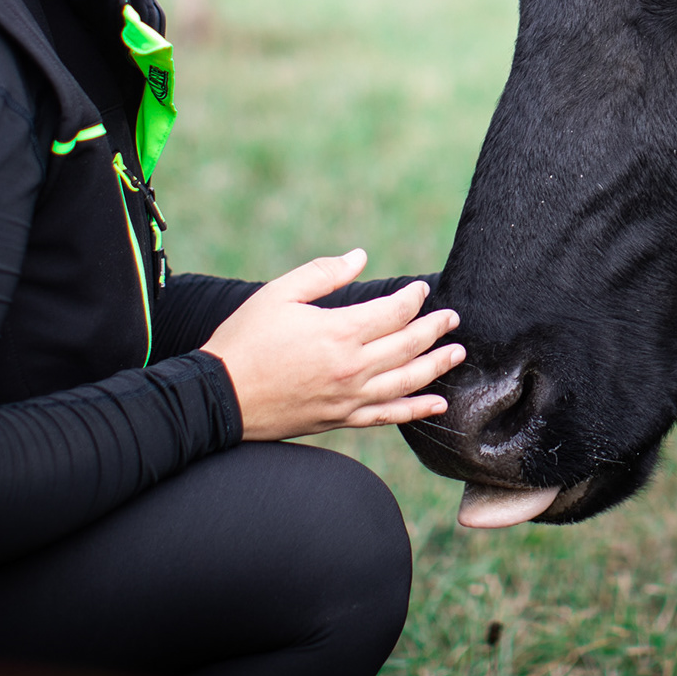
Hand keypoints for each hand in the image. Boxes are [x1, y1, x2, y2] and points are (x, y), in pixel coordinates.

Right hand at [202, 248, 464, 440]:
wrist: (219, 397)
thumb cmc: (245, 340)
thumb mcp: (279, 294)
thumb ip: (324, 273)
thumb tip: (360, 256)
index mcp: (338, 331)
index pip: (392, 312)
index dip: (412, 299)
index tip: (421, 290)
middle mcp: (352, 368)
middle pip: (408, 346)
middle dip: (434, 330)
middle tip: (453, 319)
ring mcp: (349, 397)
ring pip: (406, 382)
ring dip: (436, 366)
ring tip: (457, 354)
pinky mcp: (341, 419)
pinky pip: (388, 416)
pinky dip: (416, 410)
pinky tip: (437, 404)